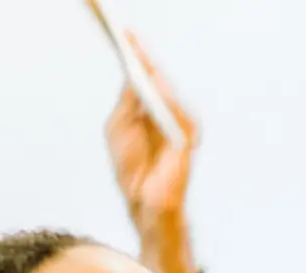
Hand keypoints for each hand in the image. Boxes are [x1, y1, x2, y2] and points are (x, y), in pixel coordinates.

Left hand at [105, 33, 198, 272]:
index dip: (136, 56)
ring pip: (166, 90)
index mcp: (150, 110)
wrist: (143, 204)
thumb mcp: (118, 129)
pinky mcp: (187, 137)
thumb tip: (131, 74)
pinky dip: (165, 96)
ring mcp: (179, 124)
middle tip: (129, 37)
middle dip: (143, 58)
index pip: (144, 77)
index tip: (125, 34)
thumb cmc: (131, 170)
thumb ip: (126, 103)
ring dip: (152, 72)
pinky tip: (153, 82)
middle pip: (157, 78)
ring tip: (137, 53)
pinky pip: (176, 111)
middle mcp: (167, 113)